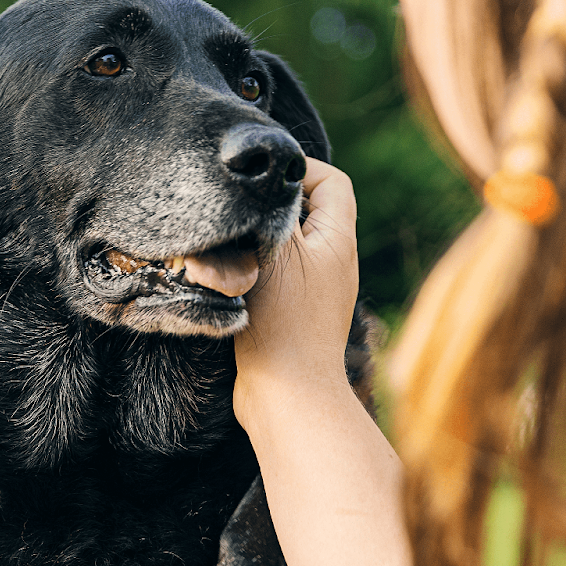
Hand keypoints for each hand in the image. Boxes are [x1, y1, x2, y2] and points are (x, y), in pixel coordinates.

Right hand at [235, 158, 358, 427]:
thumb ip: (274, 208)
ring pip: (286, 244)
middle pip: (308, 211)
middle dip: (271, 205)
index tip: (262, 180)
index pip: (331, 181)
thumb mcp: (277, 250)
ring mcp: (316, 290)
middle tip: (239, 210)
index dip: (299, 169)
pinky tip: (227, 278)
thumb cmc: (283, 321)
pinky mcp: (294, 315)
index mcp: (338, 240)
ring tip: (229, 247)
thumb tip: (267, 179)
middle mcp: (334, 262)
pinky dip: (252, 270)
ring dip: (256, 240)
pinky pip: (276, 275)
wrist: (287, 396)